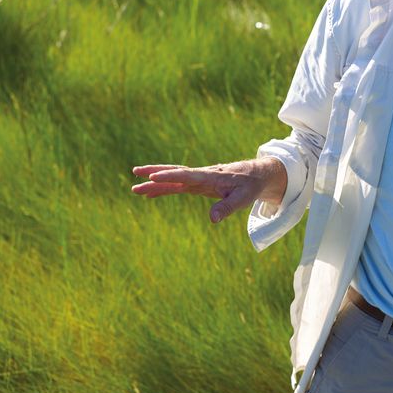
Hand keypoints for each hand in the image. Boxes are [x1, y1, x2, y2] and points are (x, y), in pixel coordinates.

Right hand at [131, 157, 286, 222]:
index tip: (152, 176)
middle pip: (175, 172)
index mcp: (211, 176)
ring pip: (174, 178)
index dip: (170, 176)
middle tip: (135, 173)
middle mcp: (202, 175)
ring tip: (135, 186)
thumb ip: (227, 208)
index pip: (187, 175)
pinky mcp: (199, 184)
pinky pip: (178, 185)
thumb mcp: (243, 198)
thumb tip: (212, 220)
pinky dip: (164, 188)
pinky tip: (151, 193)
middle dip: (155, 172)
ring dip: (155, 181)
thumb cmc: (250, 186)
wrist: (257, 175)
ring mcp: (199, 179)